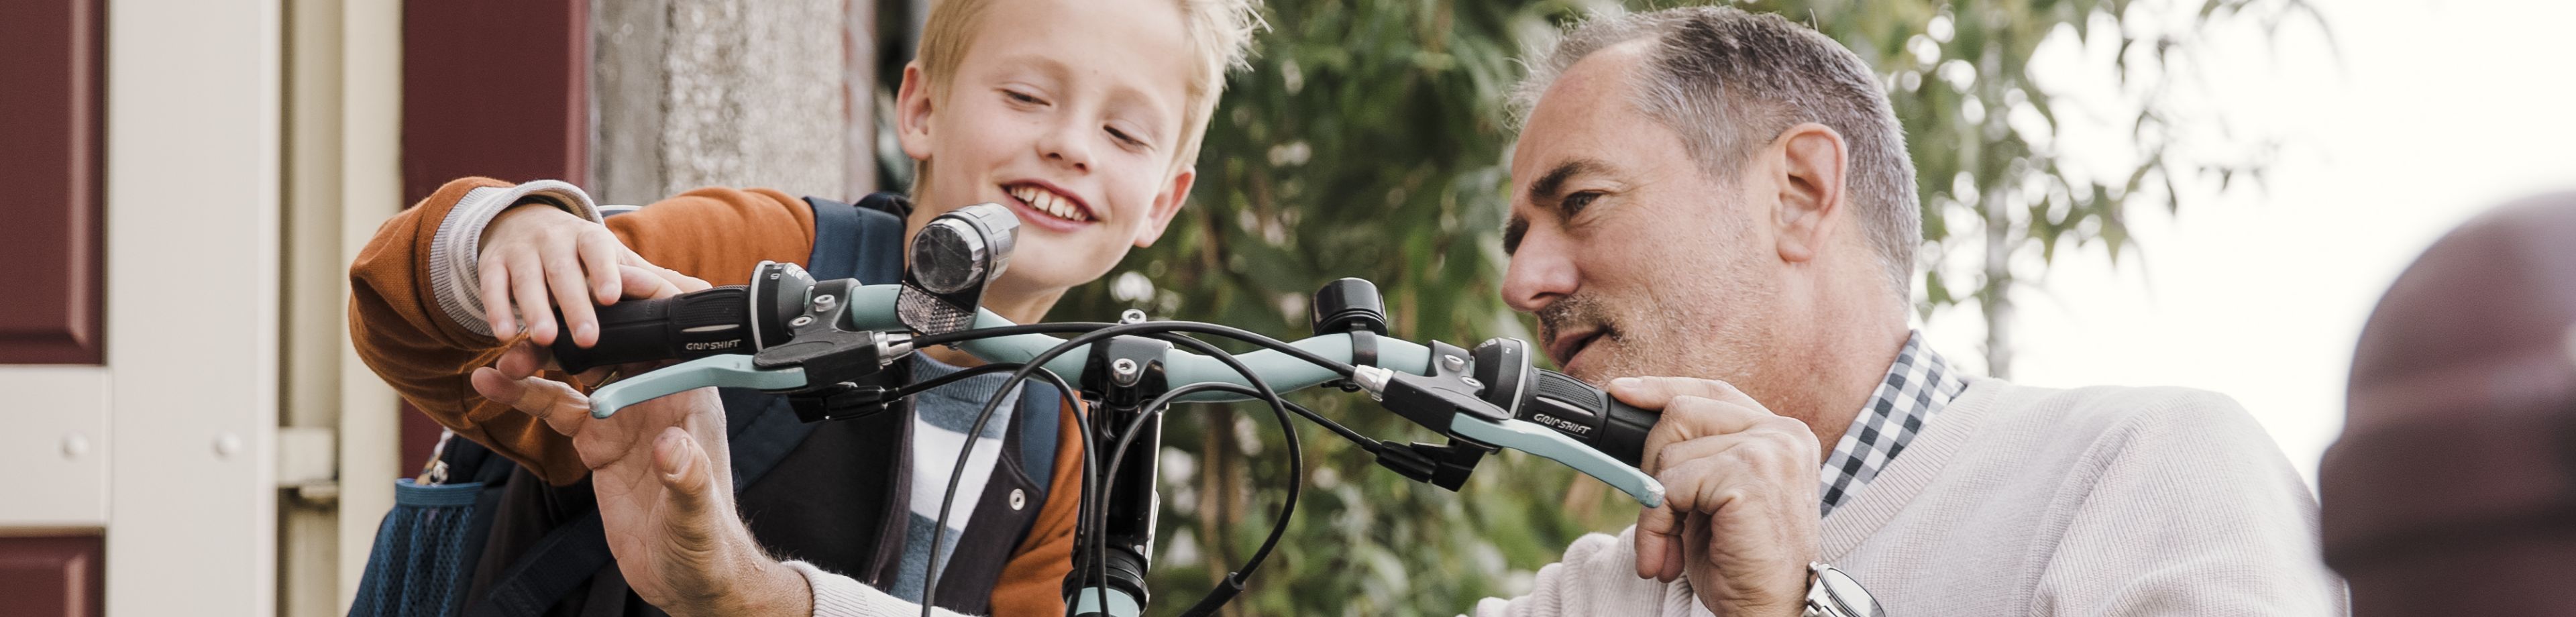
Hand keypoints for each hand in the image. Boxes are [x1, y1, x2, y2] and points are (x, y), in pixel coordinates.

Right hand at [469, 261, 803, 615]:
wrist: (685, 578)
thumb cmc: (706, 547)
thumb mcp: (696, 518)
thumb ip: (687, 481)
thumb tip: (673, 447)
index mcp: (691, 405)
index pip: (668, 345)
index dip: (637, 316)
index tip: (596, 294)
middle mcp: (658, 402)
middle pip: (614, 350)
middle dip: (574, 333)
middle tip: (533, 330)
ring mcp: (626, 420)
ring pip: (578, 374)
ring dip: (541, 362)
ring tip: (500, 358)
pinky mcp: (599, 442)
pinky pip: (560, 408)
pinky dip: (527, 394)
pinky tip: (493, 383)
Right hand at [477, 203, 702, 347]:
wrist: (524, 221)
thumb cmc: (582, 254)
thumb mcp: (615, 260)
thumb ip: (654, 280)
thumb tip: (706, 295)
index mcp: (591, 238)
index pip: (600, 251)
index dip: (606, 272)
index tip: (613, 296)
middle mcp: (555, 240)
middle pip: (564, 271)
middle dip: (574, 303)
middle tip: (587, 338)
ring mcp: (522, 251)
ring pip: (527, 279)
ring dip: (534, 309)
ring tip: (544, 340)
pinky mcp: (493, 264)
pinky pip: (492, 287)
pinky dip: (497, 309)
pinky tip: (504, 335)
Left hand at [1612, 376, 1820, 616]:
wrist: (1770, 611)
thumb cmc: (1741, 563)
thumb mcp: (1715, 498)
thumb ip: (1696, 458)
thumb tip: (1637, 428)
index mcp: (1781, 434)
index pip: (1712, 392)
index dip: (1662, 389)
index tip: (1622, 393)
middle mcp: (1783, 433)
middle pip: (1682, 411)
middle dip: (1651, 463)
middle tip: (1658, 515)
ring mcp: (1770, 450)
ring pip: (1670, 452)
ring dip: (1655, 509)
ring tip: (1667, 549)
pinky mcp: (1750, 474)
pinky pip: (1671, 485)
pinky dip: (1656, 525)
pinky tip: (1667, 558)